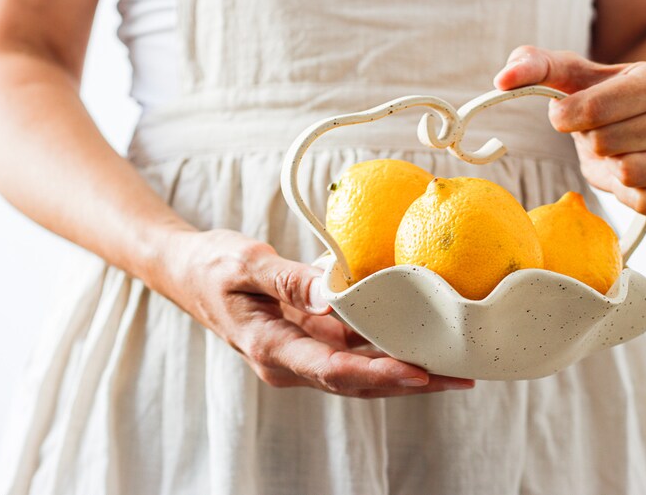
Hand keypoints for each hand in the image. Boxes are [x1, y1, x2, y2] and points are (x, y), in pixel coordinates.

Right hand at [160, 229, 474, 397]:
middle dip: (407, 382)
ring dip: (403, 371)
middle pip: (356, 381)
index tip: (420, 372)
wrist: (187, 273)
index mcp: (270, 348)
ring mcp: (300, 355)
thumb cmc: (212, 265)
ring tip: (453, 369)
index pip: (332, 370)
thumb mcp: (247, 263)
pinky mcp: (308, 343)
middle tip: (458, 377)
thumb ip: (289, 281)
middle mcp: (289, 363)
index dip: (378, 374)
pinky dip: (385, 350)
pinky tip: (418, 343)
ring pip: (359, 372)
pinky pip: (351, 352)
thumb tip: (335, 294)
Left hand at [494, 46, 645, 218]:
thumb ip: (535, 66)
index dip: (566, 118)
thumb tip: (502, 79)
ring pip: (626, 174)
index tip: (569, 115)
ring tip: (623, 153)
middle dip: (593, 142)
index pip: (591, 110)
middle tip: (607, 135)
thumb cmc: (610, 101)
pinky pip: (643, 203)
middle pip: (604, 144)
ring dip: (611, 169)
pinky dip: (628, 194)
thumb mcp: (574, 77)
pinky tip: (637, 177)